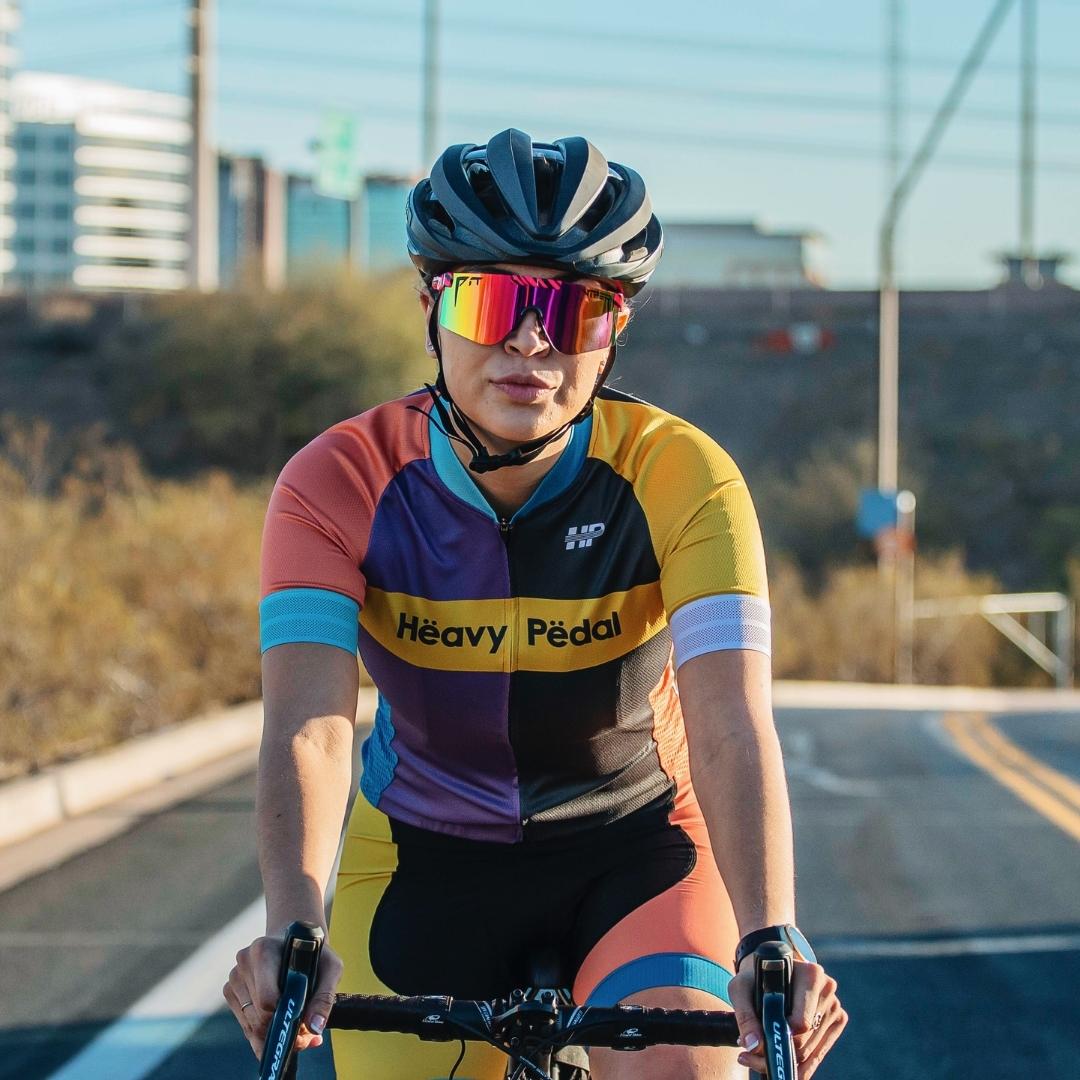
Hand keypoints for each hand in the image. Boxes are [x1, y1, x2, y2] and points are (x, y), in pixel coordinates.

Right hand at [223, 930, 343, 1058]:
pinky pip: (245, 1026)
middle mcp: (244, 962)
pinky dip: (264, 1035)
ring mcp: (235, 978)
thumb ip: (325, 996)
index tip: (304, 1024)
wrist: (296, 941)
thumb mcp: (331, 967)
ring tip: (299, 1032)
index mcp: (263, 950)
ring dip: (275, 1037)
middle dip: (282, 1033)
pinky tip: (283, 1026)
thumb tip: (315, 1027)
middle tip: (306, 1038)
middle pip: (258, 1017)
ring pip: (251, 1026)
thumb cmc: (314, 953)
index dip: (285, 1016)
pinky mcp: (231, 991)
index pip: (267, 999)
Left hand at [728, 957, 846, 1077]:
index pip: (801, 1023)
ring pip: (810, 1053)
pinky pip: (818, 1054)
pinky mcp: (836, 1020)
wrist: (770, 967)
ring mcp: (833, 1006)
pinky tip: (778, 1059)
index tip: (755, 1046)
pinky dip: (797, 1064)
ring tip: (757, 1057)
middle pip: (804, 1042)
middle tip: (748, 1056)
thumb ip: (745, 1016)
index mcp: (811, 975)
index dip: (778, 1038)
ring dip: (785, 1061)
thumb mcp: (741, 988)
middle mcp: (827, 990)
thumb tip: (753, 1046)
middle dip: (777, 1054)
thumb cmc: (755, 976)